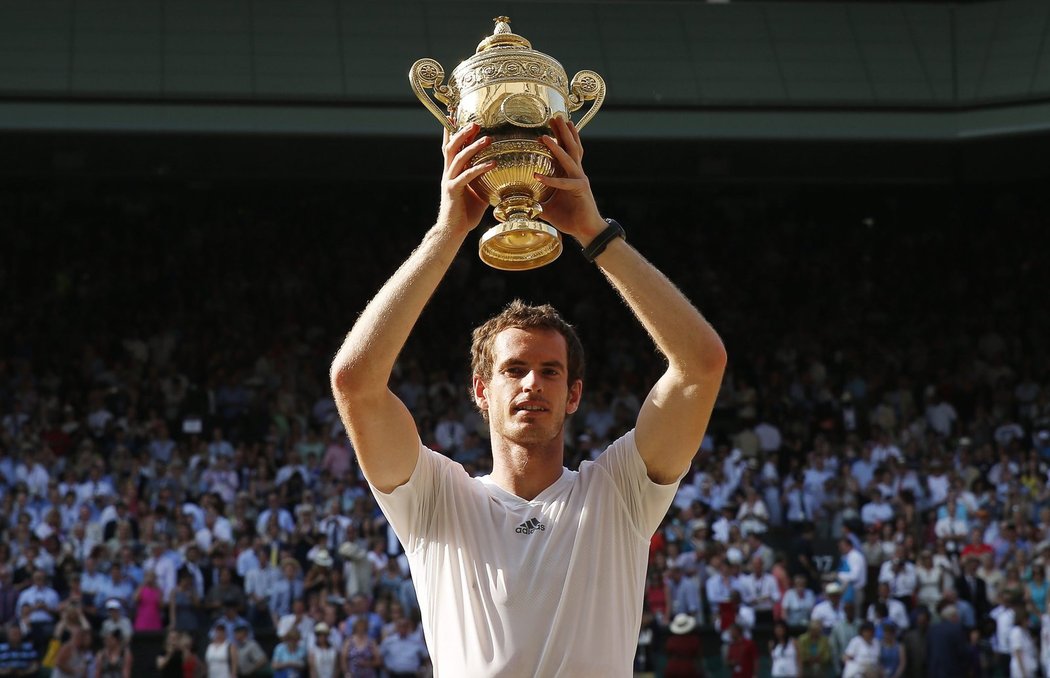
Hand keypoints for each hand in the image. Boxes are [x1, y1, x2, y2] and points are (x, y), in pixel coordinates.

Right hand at [437, 123, 495, 233]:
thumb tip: (502, 170)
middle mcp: (448, 172)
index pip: (450, 146)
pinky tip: (492, 164)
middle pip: (451, 146)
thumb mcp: (478, 190)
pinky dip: (479, 168)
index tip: (456, 114)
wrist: (454, 229)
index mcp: (453, 170)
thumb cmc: (466, 211)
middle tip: (476, 122)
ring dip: (473, 147)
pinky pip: (466, 176)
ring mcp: (449, 180)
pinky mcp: (452, 190)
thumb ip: (485, 178)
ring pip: (458, 158)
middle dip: (462, 132)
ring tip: (487, 139)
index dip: (452, 130)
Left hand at [534, 116, 605, 244]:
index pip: (566, 150)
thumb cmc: (569, 217)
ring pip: (568, 159)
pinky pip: (563, 183)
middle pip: (570, 147)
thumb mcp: (547, 206)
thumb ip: (535, 200)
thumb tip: (518, 201)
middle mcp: (576, 173)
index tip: (550, 124)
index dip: (560, 136)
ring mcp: (579, 180)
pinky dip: (550, 179)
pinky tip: (537, 175)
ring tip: (545, 136)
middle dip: (562, 131)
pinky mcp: (580, 190)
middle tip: (554, 116)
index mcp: (569, 174)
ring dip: (557, 146)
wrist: (586, 230)